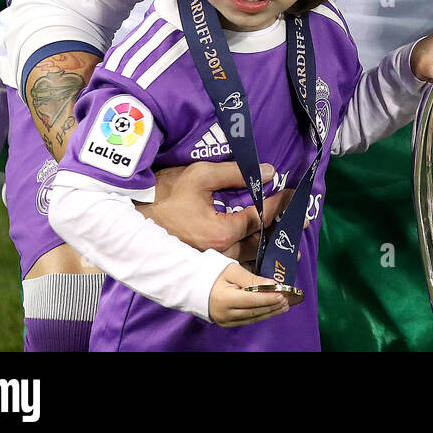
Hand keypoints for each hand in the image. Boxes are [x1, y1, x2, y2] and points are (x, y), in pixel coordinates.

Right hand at [137, 161, 289, 258]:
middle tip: (303, 221)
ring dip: (269, 246)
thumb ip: (237, 173)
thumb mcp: (200, 175)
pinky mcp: (201, 260)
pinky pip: (233, 260)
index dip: (281, 205)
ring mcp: (209, 259)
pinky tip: (260, 250)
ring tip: (289, 244)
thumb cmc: (164, 192)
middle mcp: (218, 251)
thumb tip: (269, 171)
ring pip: (247, 256)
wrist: (129, 214)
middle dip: (282, 231)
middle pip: (259, 242)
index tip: (295, 194)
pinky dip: (250, 253)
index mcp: (220, 231)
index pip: (261, 218)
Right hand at [208, 262, 290, 327]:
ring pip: (252, 318)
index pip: (251, 300)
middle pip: (254, 311)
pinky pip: (247, 320)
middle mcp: (224, 313)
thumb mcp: (232, 270)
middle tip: (287, 300)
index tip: (282, 294)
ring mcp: (225, 320)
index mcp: (224, 298)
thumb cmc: (214, 274)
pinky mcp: (227, 323)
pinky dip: (261, 315)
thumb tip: (272, 284)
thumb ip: (252, 278)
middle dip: (272, 306)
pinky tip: (271, 310)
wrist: (194, 285)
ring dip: (269, 312)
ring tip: (283, 306)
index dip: (268, 298)